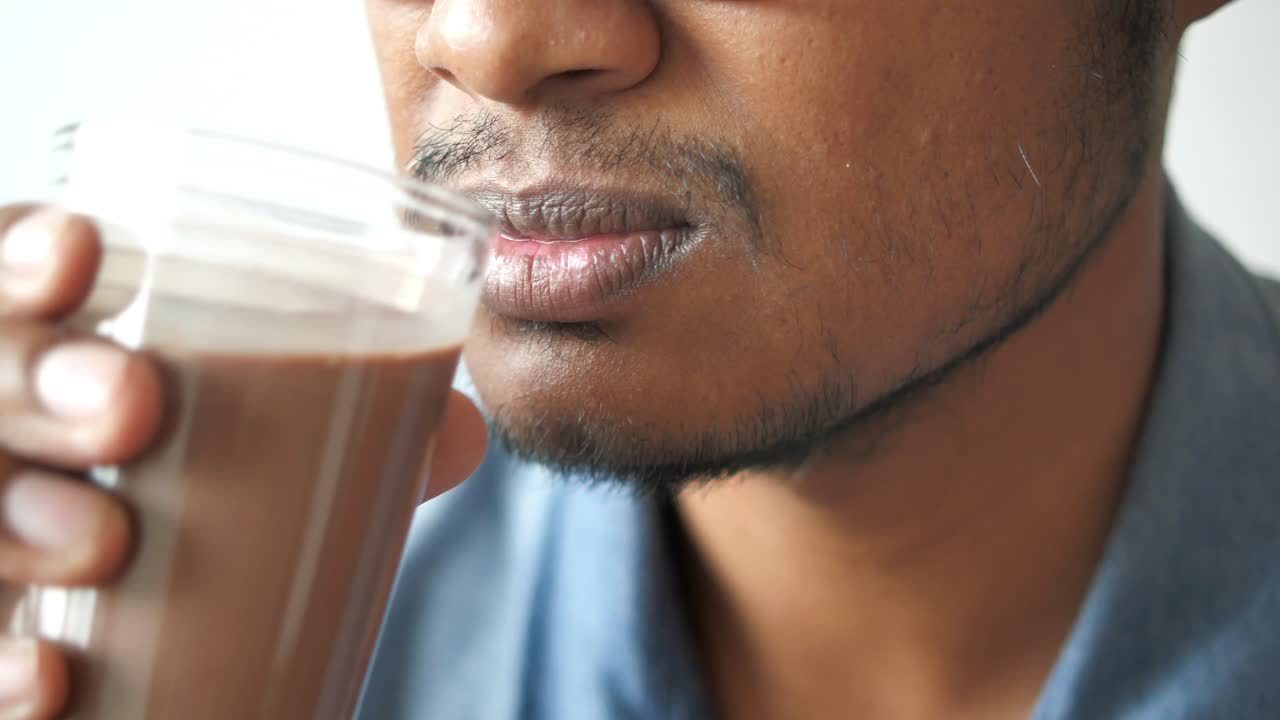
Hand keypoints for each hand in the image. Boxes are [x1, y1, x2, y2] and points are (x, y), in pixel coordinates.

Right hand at [0, 205, 487, 718]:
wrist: (140, 620)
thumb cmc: (212, 493)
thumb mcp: (276, 440)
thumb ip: (362, 415)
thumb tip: (462, 433)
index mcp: (74, 340)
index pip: (20, 269)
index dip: (28, 251)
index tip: (85, 252)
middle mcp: (11, 413)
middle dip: (41, 376)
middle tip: (131, 408)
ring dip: (16, 515)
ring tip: (104, 540)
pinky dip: (1, 669)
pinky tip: (53, 679)